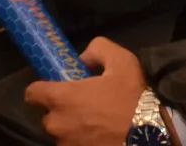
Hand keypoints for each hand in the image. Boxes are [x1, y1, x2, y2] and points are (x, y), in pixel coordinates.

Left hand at [25, 39, 148, 145]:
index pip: (32, 93)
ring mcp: (67, 145)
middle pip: (48, 117)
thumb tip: (83, 59)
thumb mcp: (120, 59)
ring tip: (96, 124)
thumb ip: (97, 49)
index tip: (57, 88)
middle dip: (61, 112)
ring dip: (73, 129)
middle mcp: (57, 125)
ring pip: (62, 135)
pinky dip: (84, 142)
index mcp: (62, 98)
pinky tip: (101, 136)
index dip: (42, 89)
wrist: (153, 133)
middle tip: (84, 107)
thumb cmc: (133, 96)